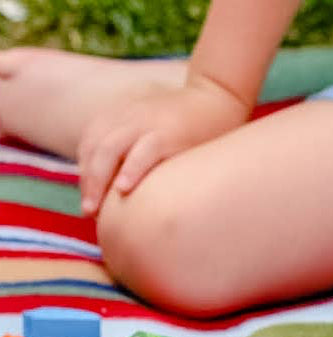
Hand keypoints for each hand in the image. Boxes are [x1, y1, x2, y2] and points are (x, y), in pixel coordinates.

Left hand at [77, 76, 248, 215]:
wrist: (219, 99)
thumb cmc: (189, 122)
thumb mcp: (153, 124)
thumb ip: (136, 142)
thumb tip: (123, 179)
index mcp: (121, 114)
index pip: (90, 143)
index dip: (84, 172)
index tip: (89, 199)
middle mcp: (128, 117)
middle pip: (94, 149)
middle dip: (87, 182)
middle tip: (88, 212)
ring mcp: (146, 124)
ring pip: (109, 150)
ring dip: (98, 180)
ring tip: (96, 208)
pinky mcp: (167, 134)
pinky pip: (142, 152)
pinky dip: (130, 170)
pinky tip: (123, 189)